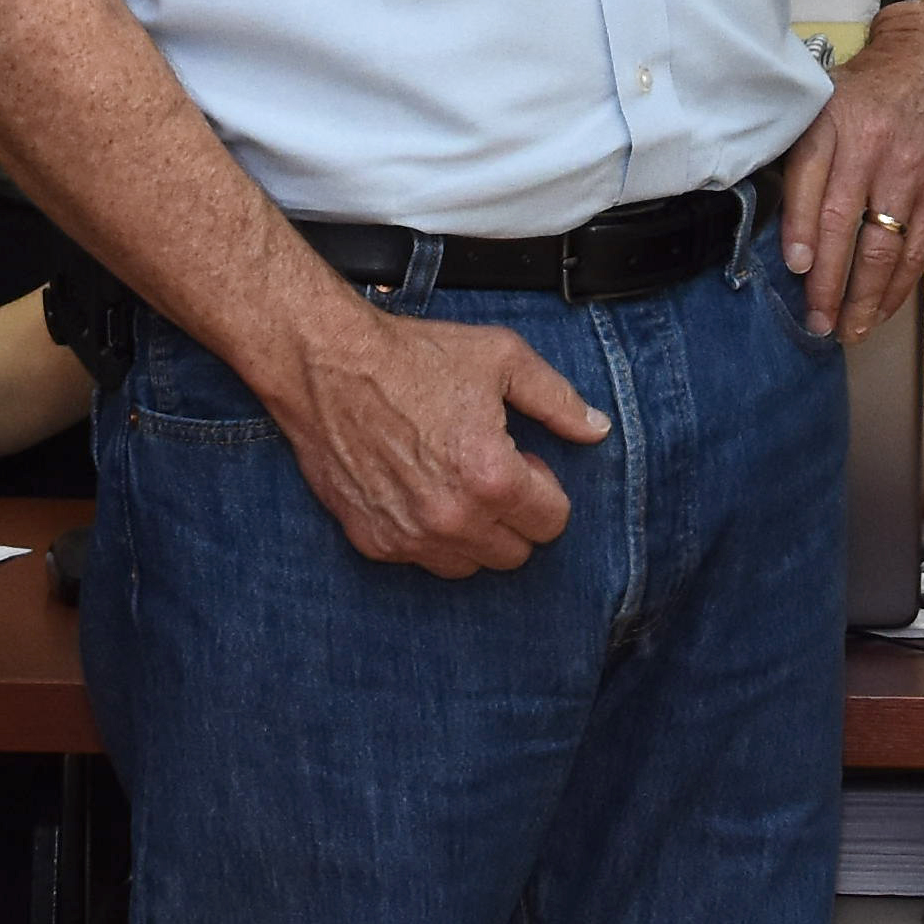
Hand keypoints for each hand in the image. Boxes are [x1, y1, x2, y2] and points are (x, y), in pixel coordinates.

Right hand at [269, 303, 610, 575]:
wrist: (327, 364)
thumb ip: (557, 400)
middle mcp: (452, 519)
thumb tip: (596, 428)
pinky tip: (418, 488)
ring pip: (470, 566)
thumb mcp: (502, 359)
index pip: (552, 523)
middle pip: (515, 554)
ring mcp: (409, 536)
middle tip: (489, 470)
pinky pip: (421, 560)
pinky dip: (428, 535)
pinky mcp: (374, 541)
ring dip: (474, 533)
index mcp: (492, 479)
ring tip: (454, 480)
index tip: (523, 461)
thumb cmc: (410, 357)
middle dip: (514, 515)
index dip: (544, 487)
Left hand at [783, 2, 923, 341]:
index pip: (808, 182)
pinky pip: (920, 247)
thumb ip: (809, 150)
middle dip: (827, 283)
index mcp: (832, 122)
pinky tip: (884, 307)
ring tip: (849, 330)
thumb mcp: (831, 98)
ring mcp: (911, 170)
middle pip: (842, 224)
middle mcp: (870, 147)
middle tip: (816, 322)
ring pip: (882, 246)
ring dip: (864, 297)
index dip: (799, 230)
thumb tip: (782, 220)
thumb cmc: (879, 84)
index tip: (794, 269)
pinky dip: (899, 284)